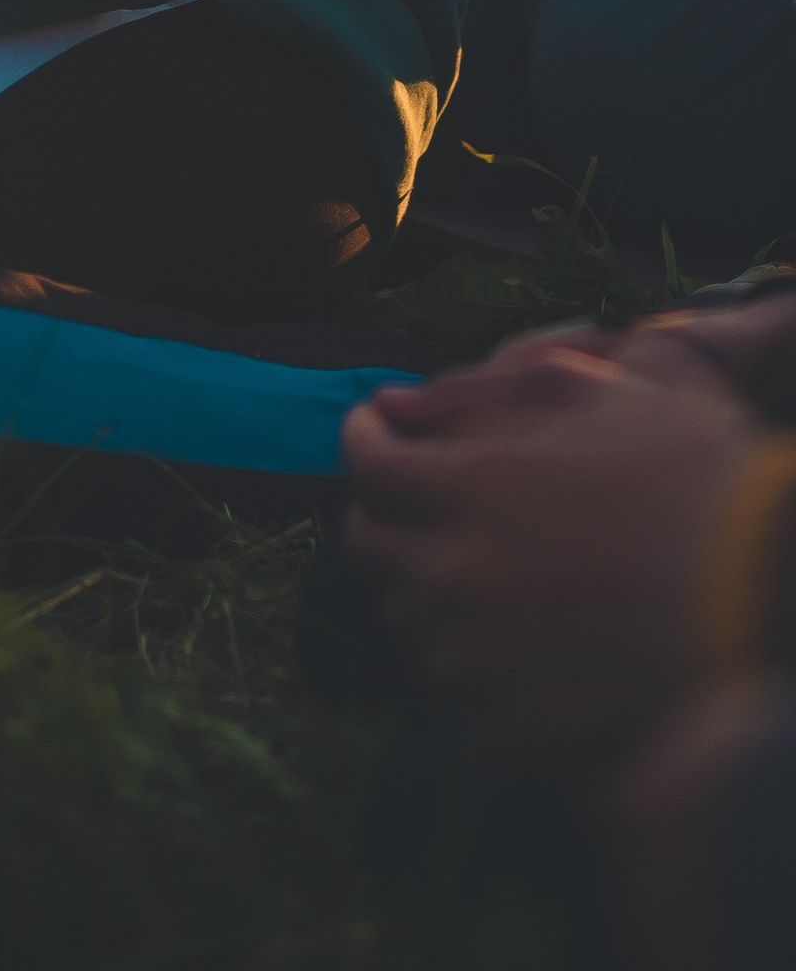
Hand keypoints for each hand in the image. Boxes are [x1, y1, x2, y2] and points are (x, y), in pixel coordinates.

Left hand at [344, 345, 763, 757]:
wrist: (777, 602)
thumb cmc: (706, 480)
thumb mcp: (613, 392)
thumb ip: (493, 389)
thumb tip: (402, 401)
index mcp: (472, 484)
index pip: (367, 463)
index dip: (365, 440)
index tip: (379, 433)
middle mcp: (458, 574)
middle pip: (367, 548)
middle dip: (379, 513)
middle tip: (412, 503)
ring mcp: (481, 660)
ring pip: (404, 627)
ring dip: (419, 592)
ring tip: (466, 572)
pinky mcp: (513, 731)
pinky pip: (451, 701)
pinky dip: (462, 668)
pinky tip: (502, 644)